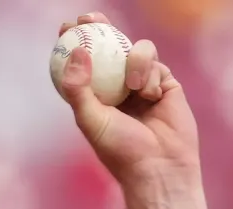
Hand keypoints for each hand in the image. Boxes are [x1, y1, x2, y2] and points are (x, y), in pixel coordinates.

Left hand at [55, 12, 199, 187]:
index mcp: (98, 96)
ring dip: (134, 62)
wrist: (159, 165)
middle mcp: (119, 87)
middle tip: (90, 19)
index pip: (84, 62)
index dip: (76, 42)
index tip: (66, 27)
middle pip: (110, 48)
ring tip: (133, 87)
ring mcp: (143, 84)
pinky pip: (156, 64)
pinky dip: (151, 76)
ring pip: (137, 50)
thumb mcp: (91, 119)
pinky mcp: (166, 84)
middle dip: (101, 28)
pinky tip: (151, 97)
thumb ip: (78, 88)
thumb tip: (76, 51)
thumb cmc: (121, 149)